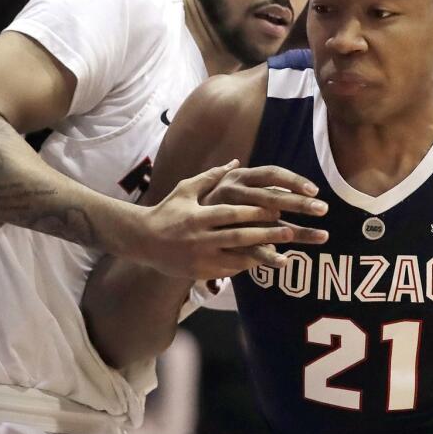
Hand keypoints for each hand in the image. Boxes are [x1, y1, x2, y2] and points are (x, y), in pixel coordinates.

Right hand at [134, 161, 327, 279]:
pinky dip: (247, 265)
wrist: (142, 240)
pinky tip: (263, 260)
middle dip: (265, 234)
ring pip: (236, 257)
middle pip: (238, 236)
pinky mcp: (200, 271)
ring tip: (283, 252)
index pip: (231, 213)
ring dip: (261, 254)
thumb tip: (235, 162)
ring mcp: (200, 257)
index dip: (254, 212)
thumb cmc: (167, 211)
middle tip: (290, 231)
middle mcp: (199, 238)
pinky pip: (229, 270)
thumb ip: (211, 177)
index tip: (277, 209)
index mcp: (197, 216)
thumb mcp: (185, 189)